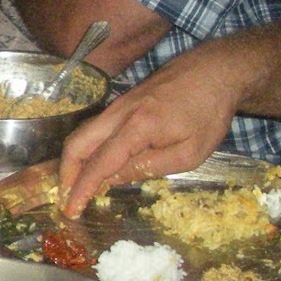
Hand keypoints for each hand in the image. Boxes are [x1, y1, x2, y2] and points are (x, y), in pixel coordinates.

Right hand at [56, 51, 244, 215]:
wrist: (214, 71)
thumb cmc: (208, 114)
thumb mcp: (189, 153)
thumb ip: (149, 167)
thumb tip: (113, 179)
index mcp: (137, 127)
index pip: (99, 164)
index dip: (82, 188)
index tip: (70, 209)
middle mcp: (119, 114)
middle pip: (77, 143)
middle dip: (66, 173)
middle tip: (66, 197)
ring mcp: (118, 106)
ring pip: (82, 134)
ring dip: (74, 161)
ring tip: (77, 185)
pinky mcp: (123, 103)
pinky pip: (96, 128)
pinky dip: (87, 148)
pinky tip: (96, 163)